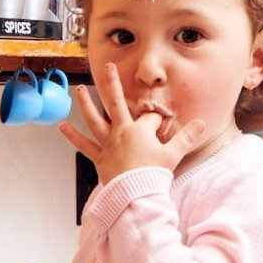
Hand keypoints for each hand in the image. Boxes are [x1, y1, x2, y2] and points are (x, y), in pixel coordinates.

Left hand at [58, 63, 205, 183]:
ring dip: (86, 103)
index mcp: (139, 130)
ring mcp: (108, 144)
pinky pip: (84, 145)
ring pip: (95, 119)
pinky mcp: (99, 158)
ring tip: (79, 90)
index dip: (157, 120)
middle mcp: (121, 132)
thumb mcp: (174, 154)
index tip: (163, 127)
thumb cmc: (154, 174)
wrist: (137, 195)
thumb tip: (201, 123)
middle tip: (108, 67)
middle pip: (116, 103)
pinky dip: (72, 136)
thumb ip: (186, 137)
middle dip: (113, 84)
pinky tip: (62, 126)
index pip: (149, 117)